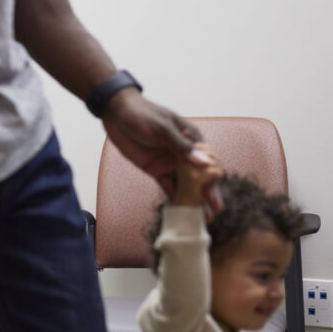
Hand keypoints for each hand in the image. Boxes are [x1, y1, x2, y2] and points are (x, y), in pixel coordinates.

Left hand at [101, 89, 215, 207]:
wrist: (116, 113)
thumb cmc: (143, 114)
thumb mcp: (163, 128)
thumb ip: (182, 147)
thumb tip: (205, 163)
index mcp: (192, 139)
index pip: (209, 161)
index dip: (213, 176)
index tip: (214, 189)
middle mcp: (184, 153)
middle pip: (200, 176)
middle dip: (209, 193)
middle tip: (216, 211)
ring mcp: (170, 163)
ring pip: (186, 184)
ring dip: (194, 200)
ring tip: (202, 218)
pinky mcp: (156, 170)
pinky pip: (168, 186)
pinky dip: (175, 198)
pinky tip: (182, 212)